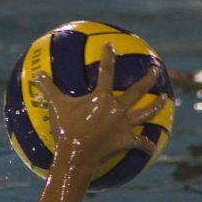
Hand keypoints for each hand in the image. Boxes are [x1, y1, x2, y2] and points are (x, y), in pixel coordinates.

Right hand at [32, 43, 167, 168]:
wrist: (77, 155)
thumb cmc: (66, 130)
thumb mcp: (56, 107)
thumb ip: (48, 89)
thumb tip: (36, 74)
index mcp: (102, 98)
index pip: (106, 72)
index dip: (108, 57)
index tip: (110, 46)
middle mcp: (117, 109)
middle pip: (137, 90)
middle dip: (148, 78)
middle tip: (156, 68)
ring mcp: (124, 125)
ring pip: (145, 112)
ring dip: (156, 105)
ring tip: (164, 98)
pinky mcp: (126, 141)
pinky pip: (140, 142)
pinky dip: (147, 144)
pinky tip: (153, 145)